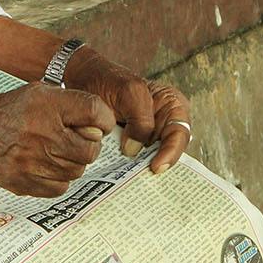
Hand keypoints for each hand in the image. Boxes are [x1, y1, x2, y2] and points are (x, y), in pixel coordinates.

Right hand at [0, 83, 117, 196]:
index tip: (98, 126)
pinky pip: (59, 187)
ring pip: (76, 171)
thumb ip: (74, 105)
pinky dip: (58, 179)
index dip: (103, 121)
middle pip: (90, 150)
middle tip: (75, 141)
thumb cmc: (16, 111)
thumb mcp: (43, 93)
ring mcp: (32, 161)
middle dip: (88, 147)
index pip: (95, 112)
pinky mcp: (24, 182)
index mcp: (48, 105)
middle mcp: (41, 133)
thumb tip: (99, 131)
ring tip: (56, 152)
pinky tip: (46, 165)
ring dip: (72, 163)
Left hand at [64, 49, 191, 173]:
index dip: (171, 152)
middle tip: (144, 178)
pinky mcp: (129, 148)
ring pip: (151, 160)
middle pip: (169, 151)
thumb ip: (141, 118)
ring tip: (132, 182)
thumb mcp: (130, 92)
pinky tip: (119, 179)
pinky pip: (134, 164)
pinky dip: (128, 171)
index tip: (156, 166)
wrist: (83, 82)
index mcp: (172, 106)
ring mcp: (146, 137)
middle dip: (158, 165)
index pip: (180, 133)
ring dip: (142, 171)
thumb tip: (135, 150)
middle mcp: (164, 123)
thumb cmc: (110, 80)